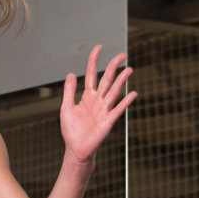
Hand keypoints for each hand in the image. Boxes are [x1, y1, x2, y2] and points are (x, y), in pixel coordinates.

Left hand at [59, 45, 135, 163]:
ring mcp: (104, 110)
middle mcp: (97, 101)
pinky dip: (125, 102)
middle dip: (114, 66)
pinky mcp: (108, 121)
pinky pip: (118, 109)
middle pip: (107, 79)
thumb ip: (69, 91)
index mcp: (87, 96)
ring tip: (129, 69)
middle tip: (122, 54)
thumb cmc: (71, 131)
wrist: (76, 149)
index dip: (94, 61)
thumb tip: (71, 74)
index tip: (98, 48)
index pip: (92, 74)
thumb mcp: (66, 108)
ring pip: (114, 91)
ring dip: (121, 80)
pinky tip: (132, 93)